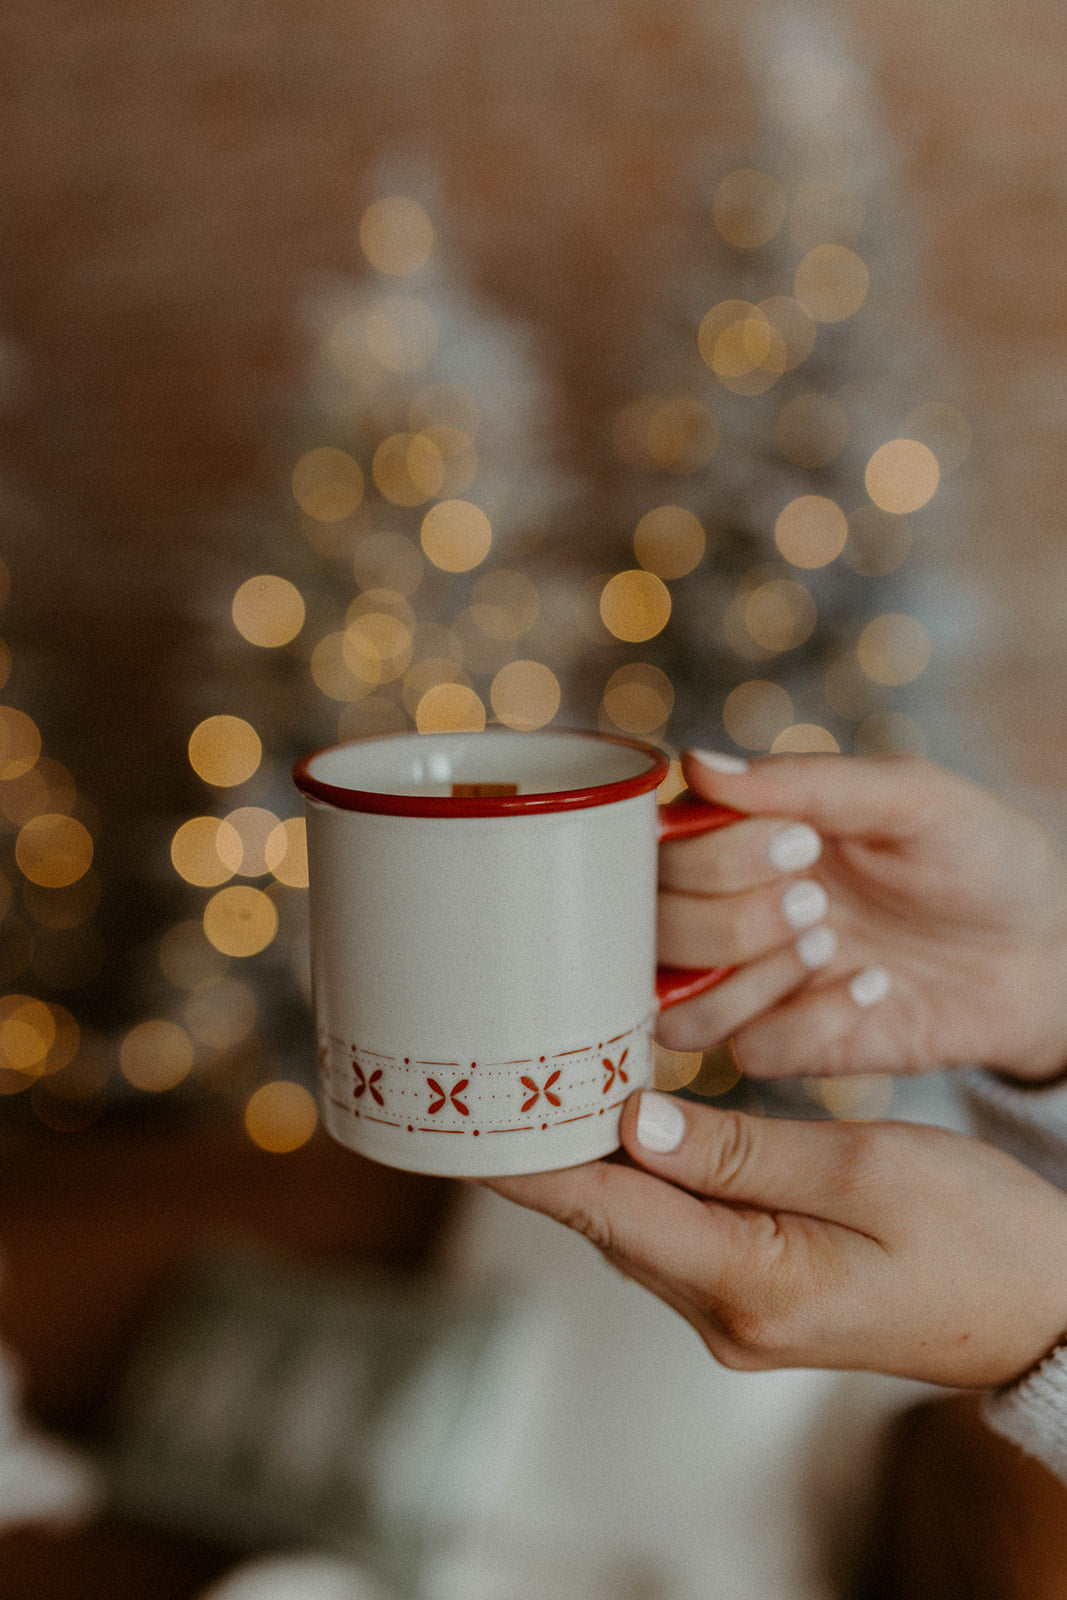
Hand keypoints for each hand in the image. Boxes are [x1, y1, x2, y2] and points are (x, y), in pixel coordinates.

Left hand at [484, 1091, 1066, 1387]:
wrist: (1040, 1308)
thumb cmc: (977, 1235)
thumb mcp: (867, 1171)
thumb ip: (741, 1150)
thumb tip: (633, 1122)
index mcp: (748, 1284)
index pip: (601, 1213)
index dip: (524, 1161)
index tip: (460, 1112)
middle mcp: (724, 1315)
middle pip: (606, 1219)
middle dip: (554, 1147)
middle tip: (507, 1058)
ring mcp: (737, 1316)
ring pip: (636, 1225)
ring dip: (598, 1160)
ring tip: (557, 1073)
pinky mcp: (756, 1299)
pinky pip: (676, 1233)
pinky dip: (646, 1179)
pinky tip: (637, 1122)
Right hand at [657, 751, 1066, 1082]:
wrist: (1045, 951)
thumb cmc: (978, 857)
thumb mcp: (911, 797)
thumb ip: (807, 779)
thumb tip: (696, 763)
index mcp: (743, 835)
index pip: (658, 849)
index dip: (712, 854)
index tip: (803, 842)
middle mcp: (729, 907)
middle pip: (652, 928)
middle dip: (732, 918)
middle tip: (819, 900)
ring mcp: (752, 983)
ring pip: (676, 1005)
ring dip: (752, 975)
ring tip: (834, 945)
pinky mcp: (788, 1045)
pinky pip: (749, 1053)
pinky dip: (808, 1022)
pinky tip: (871, 989)